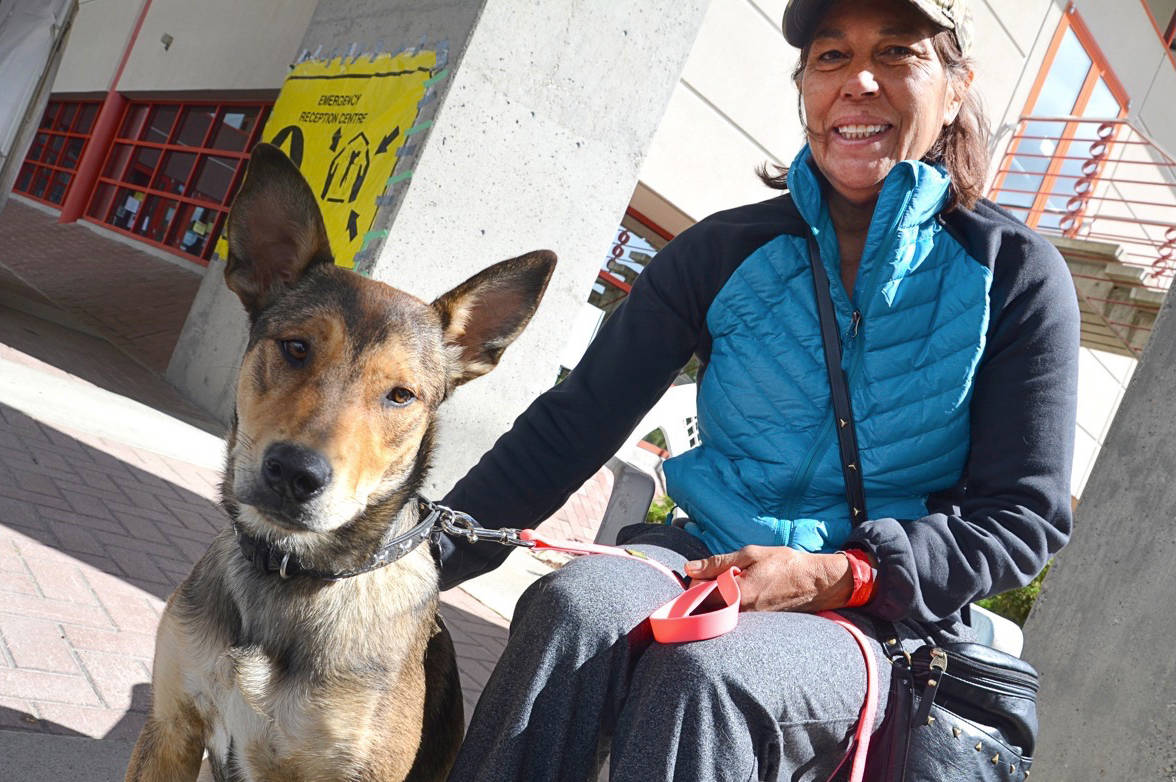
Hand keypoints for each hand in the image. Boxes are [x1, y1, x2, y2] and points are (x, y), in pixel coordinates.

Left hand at [684, 545, 853, 612]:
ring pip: (719, 613)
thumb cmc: (785, 564)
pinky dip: (730, 605)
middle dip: (704, 591)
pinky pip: (733, 617)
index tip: (704, 571)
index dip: (696, 580)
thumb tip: (690, 568)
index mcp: (738, 593)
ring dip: (717, 598)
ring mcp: (749, 622)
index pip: (699, 593)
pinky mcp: (756, 625)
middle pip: (706, 607)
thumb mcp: (751, 554)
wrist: (816, 583)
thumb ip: (718, 562)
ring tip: (732, 584)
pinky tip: (741, 593)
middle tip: (716, 576)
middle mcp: (742, 613)